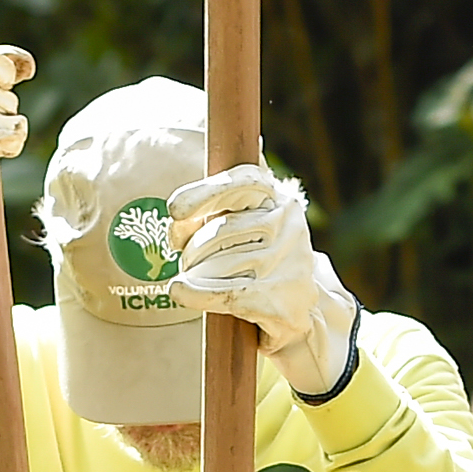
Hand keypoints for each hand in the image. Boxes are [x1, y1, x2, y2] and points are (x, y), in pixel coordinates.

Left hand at [163, 164, 362, 397]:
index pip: (244, 182)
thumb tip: (238, 158)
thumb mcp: (255, 221)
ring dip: (194, 274)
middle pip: (221, 230)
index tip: (175, 210)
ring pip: (218, 264)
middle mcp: (289, 226)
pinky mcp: (280, 300)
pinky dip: (196, 294)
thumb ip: (232, 197)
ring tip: (191, 280)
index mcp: (280, 200)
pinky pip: (225, 293)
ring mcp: (288, 264)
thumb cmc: (263, 261)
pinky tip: (179, 292)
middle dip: (191, 247)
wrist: (297, 313)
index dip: (206, 193)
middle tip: (182, 258)